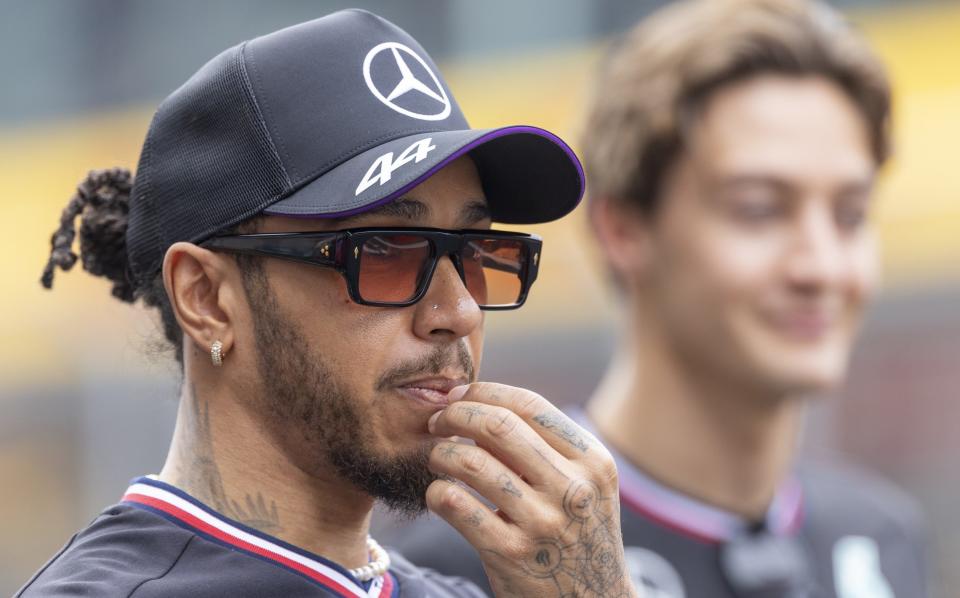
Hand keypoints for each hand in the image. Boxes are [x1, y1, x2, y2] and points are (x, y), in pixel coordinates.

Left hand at [425, 382, 637, 597]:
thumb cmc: (576, 534)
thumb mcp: (585, 486)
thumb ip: (547, 447)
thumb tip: (479, 402)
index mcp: (593, 462)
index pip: (530, 405)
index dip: (485, 393)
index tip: (459, 396)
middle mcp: (572, 489)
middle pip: (497, 426)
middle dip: (456, 414)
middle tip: (437, 422)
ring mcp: (542, 523)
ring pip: (470, 463)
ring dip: (441, 454)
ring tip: (437, 459)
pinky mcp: (510, 554)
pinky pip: (455, 505)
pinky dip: (437, 492)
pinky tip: (439, 494)